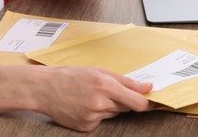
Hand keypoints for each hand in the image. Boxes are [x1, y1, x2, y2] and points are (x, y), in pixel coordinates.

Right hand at [38, 66, 152, 131]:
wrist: (44, 88)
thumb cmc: (70, 75)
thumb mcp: (98, 71)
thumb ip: (125, 81)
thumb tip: (146, 87)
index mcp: (105, 86)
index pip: (137, 102)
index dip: (147, 103)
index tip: (153, 102)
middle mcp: (100, 104)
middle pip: (126, 107)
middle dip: (123, 99)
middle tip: (108, 90)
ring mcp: (92, 117)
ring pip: (113, 113)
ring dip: (109, 106)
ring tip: (91, 95)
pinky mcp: (86, 127)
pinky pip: (101, 121)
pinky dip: (98, 114)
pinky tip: (84, 105)